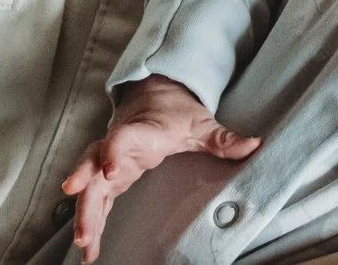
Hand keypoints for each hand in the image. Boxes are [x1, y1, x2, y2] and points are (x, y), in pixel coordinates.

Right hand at [63, 77, 259, 262]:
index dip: (114, 151)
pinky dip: (90, 218)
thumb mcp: (202, 122)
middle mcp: (120, 144)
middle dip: (87, 195)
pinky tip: (87, 244)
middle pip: (95, 166)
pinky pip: (96, 196)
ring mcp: (111, 159)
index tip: (110, 170)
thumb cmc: (177, 112)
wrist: (155, 94)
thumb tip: (254, 146)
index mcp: (143, 130)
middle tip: (84, 225)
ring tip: (83, 243)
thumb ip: (223, 137)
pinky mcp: (110, 173)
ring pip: (90, 184)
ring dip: (85, 213)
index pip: (124, 137)